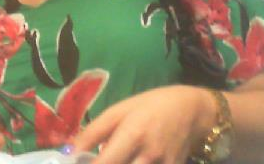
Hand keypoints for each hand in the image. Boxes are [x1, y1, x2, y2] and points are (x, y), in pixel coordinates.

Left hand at [72, 85, 215, 163]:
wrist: (194, 111)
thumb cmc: (151, 106)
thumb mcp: (120, 110)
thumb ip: (94, 131)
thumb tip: (69, 151)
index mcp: (132, 133)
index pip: (104, 163)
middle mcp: (148, 155)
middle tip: (94, 160)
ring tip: (117, 157)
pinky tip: (131, 161)